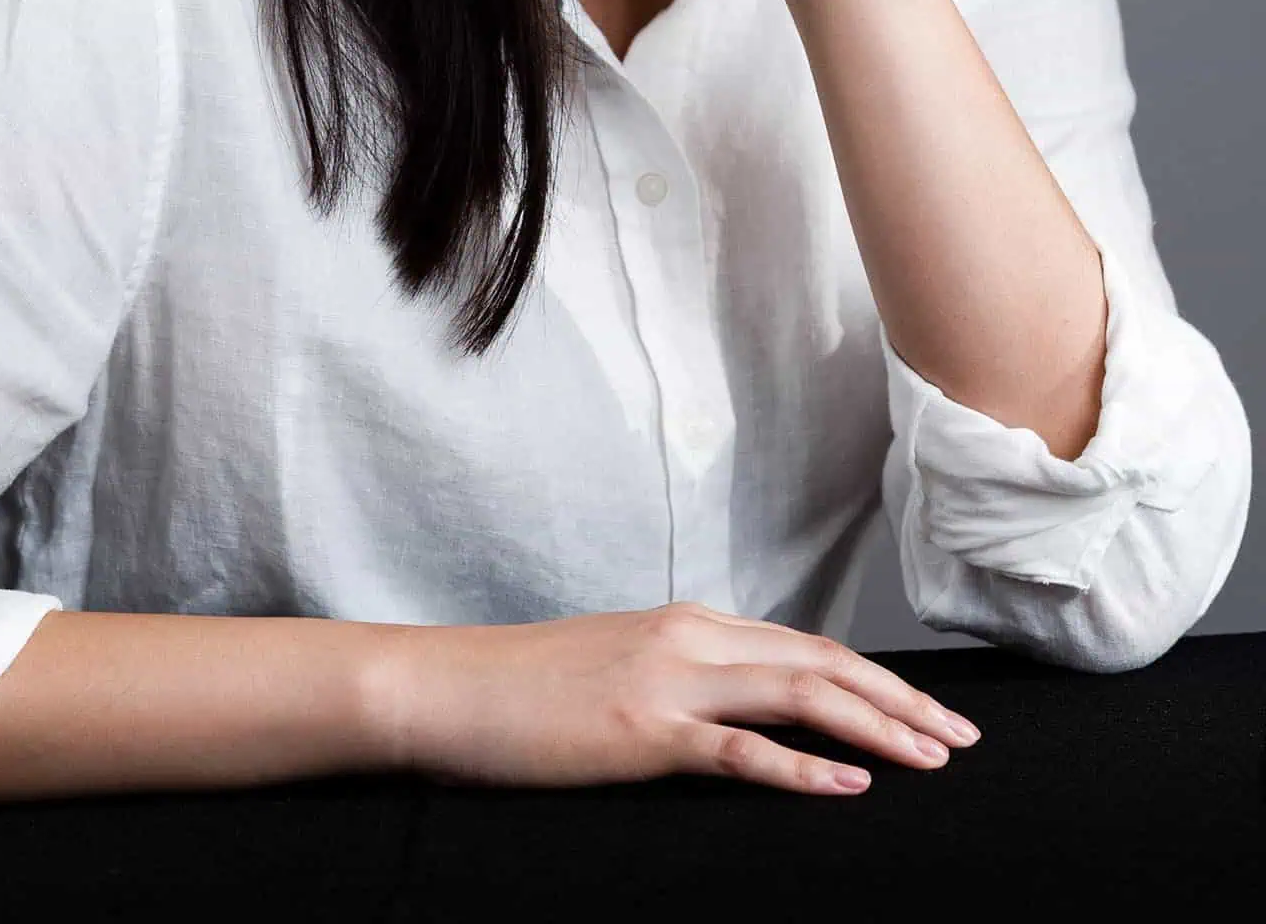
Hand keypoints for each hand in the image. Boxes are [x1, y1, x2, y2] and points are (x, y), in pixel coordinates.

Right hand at [370, 599, 978, 794]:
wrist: (447, 688)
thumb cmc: (528, 686)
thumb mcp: (620, 663)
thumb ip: (684, 672)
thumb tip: (742, 703)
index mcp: (689, 623)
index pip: (807, 645)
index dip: (877, 677)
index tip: (930, 710)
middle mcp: (690, 639)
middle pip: (822, 662)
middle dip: (902, 700)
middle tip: (964, 738)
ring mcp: (667, 683)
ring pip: (798, 694)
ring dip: (876, 726)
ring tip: (933, 758)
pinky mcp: (641, 733)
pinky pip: (739, 751)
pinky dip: (801, 768)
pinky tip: (848, 787)